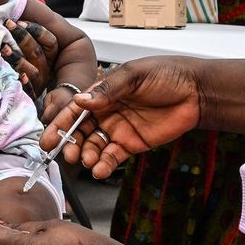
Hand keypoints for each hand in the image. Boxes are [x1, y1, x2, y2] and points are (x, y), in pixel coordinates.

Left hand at [3, 19, 55, 94]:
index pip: (50, 42)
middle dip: (23, 37)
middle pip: (38, 52)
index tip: (20, 22)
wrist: (20, 99)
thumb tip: (8, 19)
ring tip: (4, 48)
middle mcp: (46, 70)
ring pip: (32, 70)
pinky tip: (19, 76)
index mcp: (49, 58)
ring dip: (18, 58)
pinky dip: (24, 83)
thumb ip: (23, 39)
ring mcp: (38, 84)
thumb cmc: (18, 67)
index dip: (37, 30)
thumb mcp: (25, 53)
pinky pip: (29, 90)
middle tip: (7, 25)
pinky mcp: (29, 96)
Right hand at [42, 57, 202, 178]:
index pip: (75, 110)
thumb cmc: (167, 74)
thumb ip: (108, 89)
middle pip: (80, 132)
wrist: (197, 91)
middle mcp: (106, 111)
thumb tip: (80, 100)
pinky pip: (112, 157)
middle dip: (70, 144)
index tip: (48, 138)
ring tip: (87, 161)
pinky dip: (103, 165)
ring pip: (94, 146)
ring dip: (86, 155)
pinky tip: (99, 170)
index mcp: (102, 92)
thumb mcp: (135, 75)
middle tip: (68, 155)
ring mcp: (118, 129)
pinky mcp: (132, 144)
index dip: (60, 124)